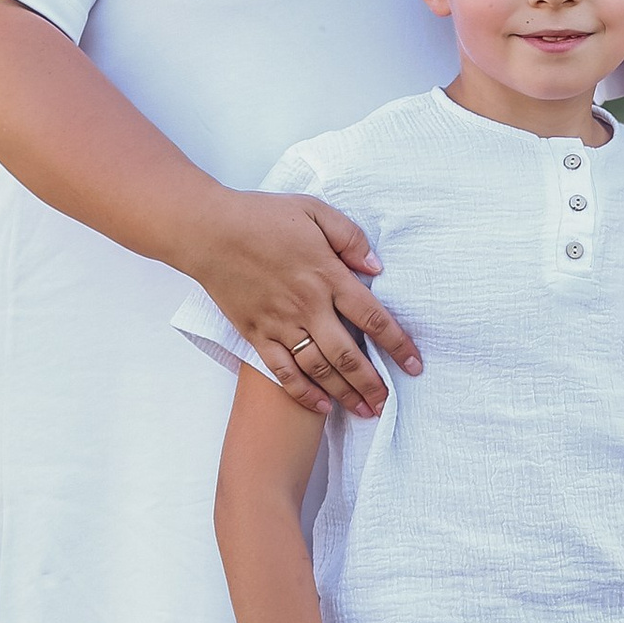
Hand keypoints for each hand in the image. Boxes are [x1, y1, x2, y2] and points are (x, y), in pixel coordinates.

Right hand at [189, 190, 420, 419]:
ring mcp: (280, 323)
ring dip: (344, 393)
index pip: (373, 317)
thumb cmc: (262, 216)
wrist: (208, 230)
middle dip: (373, 383)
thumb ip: (350, 238)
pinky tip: (320, 406)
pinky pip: (282, 370)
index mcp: (327, 275)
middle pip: (349, 354)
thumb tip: (376, 267)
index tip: (415, 364)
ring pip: (319, 368)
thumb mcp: (315, 211)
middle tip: (389, 403)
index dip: (398, 344)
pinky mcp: (255, 333)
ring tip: (365, 411)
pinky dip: (302, 391)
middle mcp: (308, 305)